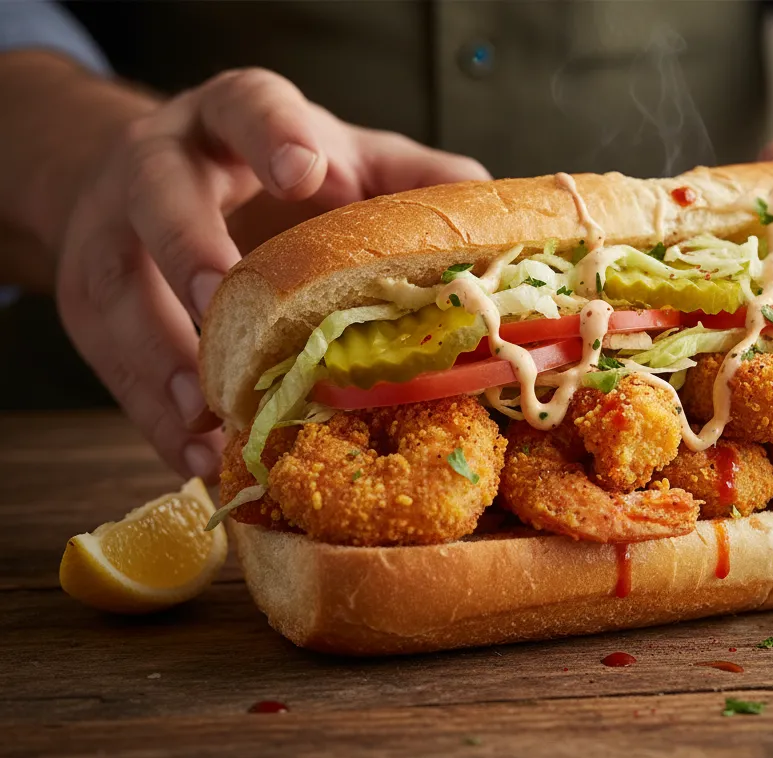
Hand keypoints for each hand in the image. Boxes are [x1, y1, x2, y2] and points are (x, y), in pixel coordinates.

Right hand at [55, 68, 489, 477]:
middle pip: (161, 192)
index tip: (305, 170)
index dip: (273, 133)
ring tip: (206, 408)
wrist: (166, 183)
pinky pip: (112, 361)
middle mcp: (164, 163)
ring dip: (161, 351)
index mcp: (235, 117)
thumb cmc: (286, 179)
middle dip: (189, 244)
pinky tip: (192, 452)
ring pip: (118, 284)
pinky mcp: (91, 300)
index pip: (248, 105)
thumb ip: (416, 182)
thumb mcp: (351, 162)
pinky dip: (150, 412)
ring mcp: (113, 231)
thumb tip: (496, 215)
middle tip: (224, 297)